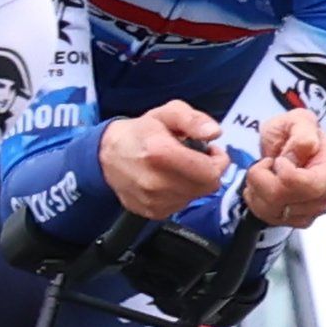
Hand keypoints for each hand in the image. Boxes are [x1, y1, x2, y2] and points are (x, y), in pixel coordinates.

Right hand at [101, 103, 230, 221]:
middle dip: (207, 171)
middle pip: (206, 187)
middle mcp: (156, 182)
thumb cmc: (140, 132)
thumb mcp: (167, 113)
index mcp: (160, 153)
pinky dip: (181, 193)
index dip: (218, 160)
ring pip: (194, 197)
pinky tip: (169, 179)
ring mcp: (152, 201)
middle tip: (196, 157)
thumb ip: (193, 119)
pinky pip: (181, 205)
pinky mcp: (151, 212)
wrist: (107, 155)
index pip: (210, 173)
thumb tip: (214, 132)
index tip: (210, 151)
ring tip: (179, 167)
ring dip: (194, 183)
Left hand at [238, 105, 325, 231]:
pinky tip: (260, 187)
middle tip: (262, 165)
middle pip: (289, 201)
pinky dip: (258, 203)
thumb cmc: (292, 130)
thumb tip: (305, 150)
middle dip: (264, 182)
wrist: (284, 143)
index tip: (277, 159)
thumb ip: (302, 132)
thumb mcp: (297, 119)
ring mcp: (317, 207)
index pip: (309, 185)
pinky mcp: (302, 218)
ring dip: (258, 191)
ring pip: (276, 212)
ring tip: (260, 173)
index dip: (284, 175)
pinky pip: (272, 219)